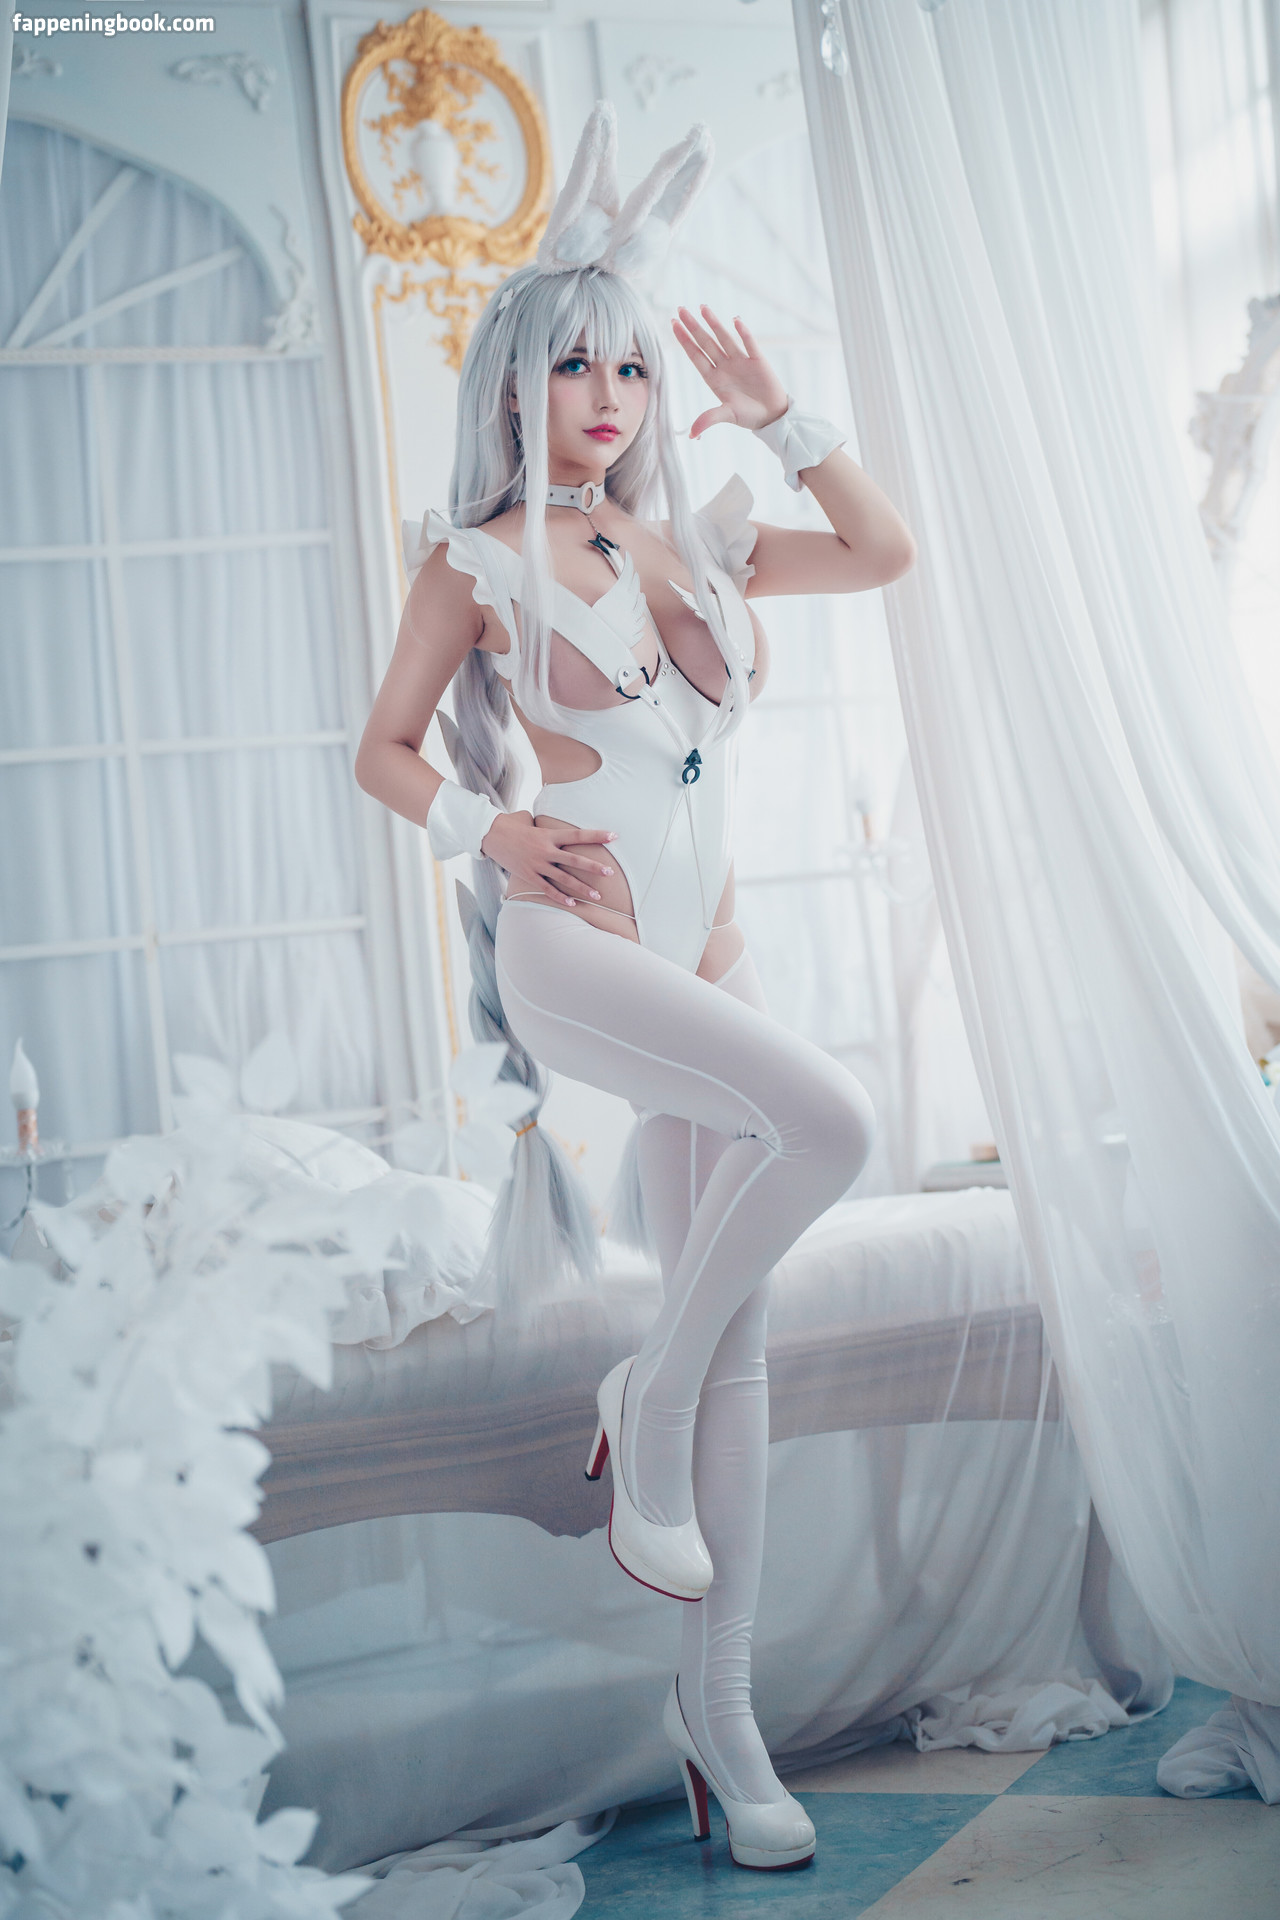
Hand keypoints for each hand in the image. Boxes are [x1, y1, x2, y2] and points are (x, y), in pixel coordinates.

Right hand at [482, 811, 617, 906]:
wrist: (490, 835)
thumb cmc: (513, 825)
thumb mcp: (531, 820)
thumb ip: (546, 824)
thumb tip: (554, 821)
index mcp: (549, 834)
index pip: (578, 834)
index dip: (597, 835)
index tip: (614, 836)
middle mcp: (545, 850)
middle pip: (574, 860)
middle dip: (594, 868)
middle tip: (610, 873)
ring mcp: (537, 864)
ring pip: (564, 878)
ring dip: (582, 888)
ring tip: (597, 896)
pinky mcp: (528, 875)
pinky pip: (547, 889)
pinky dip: (560, 897)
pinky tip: (572, 904)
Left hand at [672, 305, 788, 438]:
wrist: (773, 416)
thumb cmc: (749, 416)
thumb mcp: (727, 416)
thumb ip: (709, 419)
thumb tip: (692, 434)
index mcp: (714, 378)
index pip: (696, 356)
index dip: (684, 341)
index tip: (673, 324)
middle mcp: (725, 366)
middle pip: (706, 343)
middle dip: (693, 326)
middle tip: (680, 309)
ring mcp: (741, 361)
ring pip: (724, 338)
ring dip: (713, 323)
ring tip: (702, 307)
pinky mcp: (758, 361)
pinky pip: (749, 344)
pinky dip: (743, 333)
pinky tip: (735, 320)